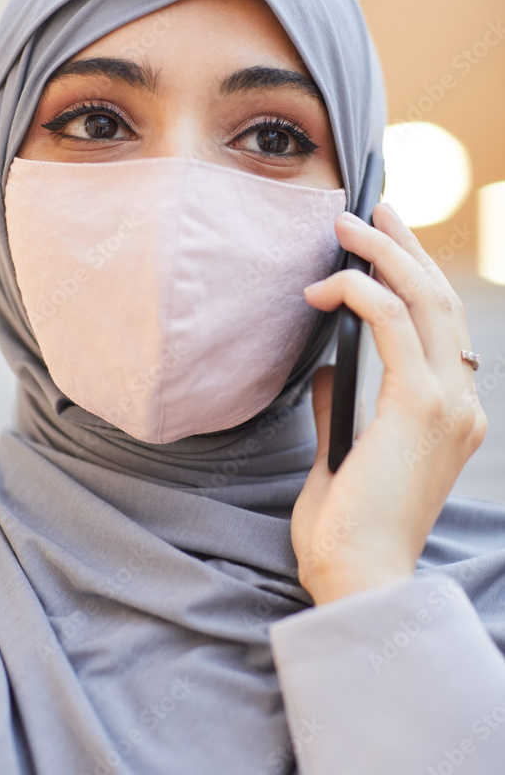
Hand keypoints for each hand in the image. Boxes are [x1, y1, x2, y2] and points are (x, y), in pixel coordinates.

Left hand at [290, 201, 486, 605]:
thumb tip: (328, 364)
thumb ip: (346, 403)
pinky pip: (393, 325)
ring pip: (424, 302)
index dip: (413, 276)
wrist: (356, 577)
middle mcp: (462, 401)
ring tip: (345, 224)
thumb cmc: (346, 525)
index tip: (383, 243)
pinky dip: (359, 295)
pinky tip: (326, 286)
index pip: (439, 325)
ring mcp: (450, 402)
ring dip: (382, 255)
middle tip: (372, 210)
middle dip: (404, 248)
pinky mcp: (421, 405)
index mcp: (451, 412)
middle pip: (439, 301)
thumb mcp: (346, 450)